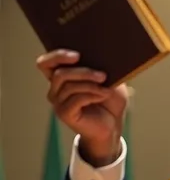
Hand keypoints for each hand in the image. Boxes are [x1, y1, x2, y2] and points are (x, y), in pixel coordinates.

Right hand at [37, 49, 128, 165]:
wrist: (114, 125)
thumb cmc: (110, 100)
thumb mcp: (109, 79)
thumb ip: (101, 67)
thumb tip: (102, 55)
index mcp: (62, 77)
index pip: (45, 63)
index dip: (57, 56)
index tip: (77, 55)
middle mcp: (56, 89)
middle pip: (59, 73)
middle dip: (83, 72)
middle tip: (103, 75)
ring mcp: (58, 102)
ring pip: (68, 86)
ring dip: (90, 85)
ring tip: (106, 89)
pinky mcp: (64, 114)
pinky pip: (76, 99)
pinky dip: (92, 95)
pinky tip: (103, 95)